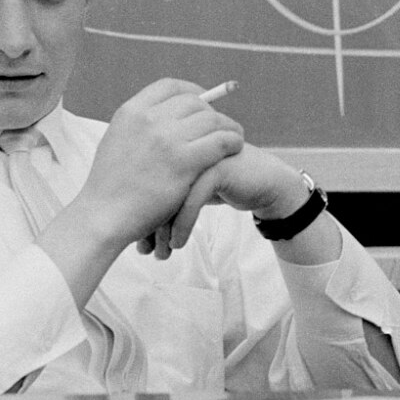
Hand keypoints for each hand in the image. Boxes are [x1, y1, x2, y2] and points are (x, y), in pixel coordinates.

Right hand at [71, 78, 243, 255]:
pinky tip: (236, 147)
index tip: (204, 102)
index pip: (170, 86)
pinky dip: (233, 141)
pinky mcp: (184, 163)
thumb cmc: (110, 186)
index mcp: (131, 112)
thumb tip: (167, 116)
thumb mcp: (117, 140)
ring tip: (236, 135)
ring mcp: (167, 140)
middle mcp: (149, 120)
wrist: (104, 215)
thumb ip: (140, 125)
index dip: (193, 91)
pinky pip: (220, 142)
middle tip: (221, 125)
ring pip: (211, 120)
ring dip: (228, 126)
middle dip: (212, 111)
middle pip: (194, 102)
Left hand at [140, 144, 308, 258]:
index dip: (135, 213)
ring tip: (161, 252)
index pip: (140, 181)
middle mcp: (178, 147)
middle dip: (146, 224)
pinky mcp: (215, 166)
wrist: (264, 182)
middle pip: (150, 188)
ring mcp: (197, 153)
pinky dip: (182, 226)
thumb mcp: (185, 192)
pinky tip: (178, 243)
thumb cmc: (220, 186)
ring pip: (168, 195)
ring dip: (162, 230)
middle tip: (144, 249)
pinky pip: (191, 200)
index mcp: (166, 147)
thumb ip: (162, 200)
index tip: (136, 241)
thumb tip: (137, 234)